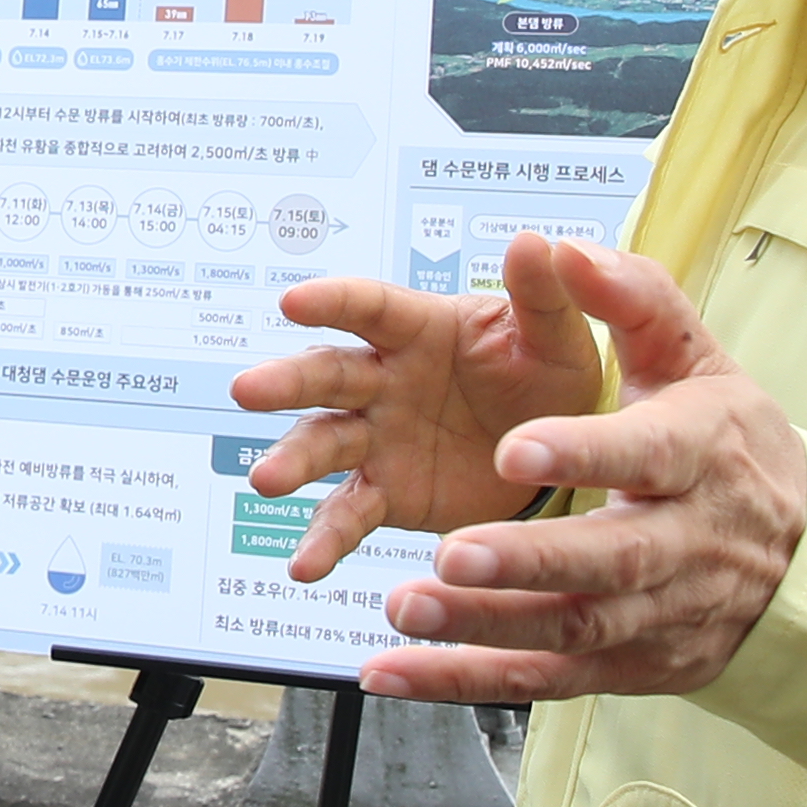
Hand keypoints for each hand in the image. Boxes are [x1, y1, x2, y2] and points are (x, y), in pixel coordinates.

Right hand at [230, 227, 612, 557]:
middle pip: (326, 373)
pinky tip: (305, 566)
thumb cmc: (551, 377)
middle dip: (285, 381)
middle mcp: (386, 380)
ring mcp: (379, 436)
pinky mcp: (386, 490)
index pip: (370, 308)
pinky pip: (349, 513)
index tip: (293, 301)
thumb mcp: (557, 337)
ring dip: (291, 459)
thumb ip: (542, 293)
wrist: (559, 455)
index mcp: (422, 330)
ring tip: (267, 480)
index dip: (332, 302)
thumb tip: (533, 240)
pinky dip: (324, 539)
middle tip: (247, 390)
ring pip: (322, 442)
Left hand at [349, 239, 806, 705]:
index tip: (516, 444)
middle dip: (531, 562)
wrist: (805, 563)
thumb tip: (564, 247)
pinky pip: (541, 679)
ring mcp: (657, 614)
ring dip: (485, 625)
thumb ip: (633, 299)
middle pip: (610, 560)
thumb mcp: (697, 362)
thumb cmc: (728, 444)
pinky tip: (393, 671)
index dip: (586, 452)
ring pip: (572, 628)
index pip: (648, 454)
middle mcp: (686, 542)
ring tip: (406, 608)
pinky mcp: (626, 665)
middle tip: (452, 553)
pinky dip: (463, 680)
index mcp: (703, 454)